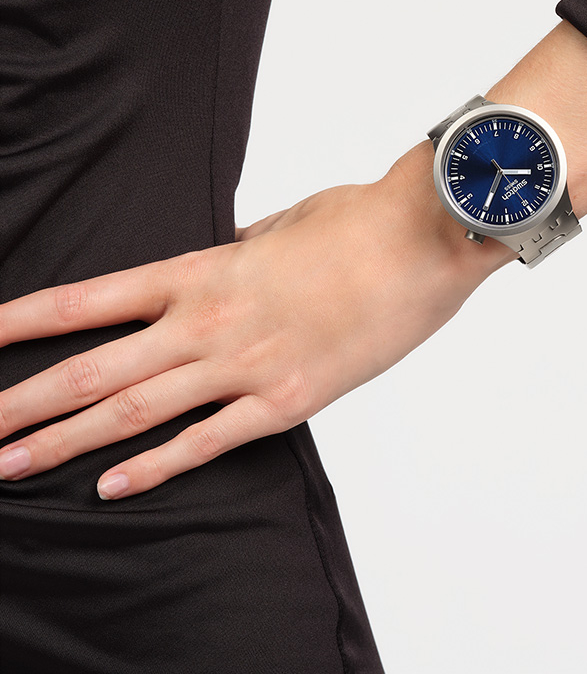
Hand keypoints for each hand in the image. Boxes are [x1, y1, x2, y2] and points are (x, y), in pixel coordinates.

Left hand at [0, 162, 482, 499]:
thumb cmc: (361, 220)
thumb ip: (241, 247)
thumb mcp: (285, 222)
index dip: (24, 321)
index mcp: (204, 268)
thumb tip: (226, 253)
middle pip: (94, 369)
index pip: (90, 299)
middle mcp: (209, 321)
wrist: (424, 239)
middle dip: (22, 402)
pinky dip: (156, 467)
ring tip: (9, 466)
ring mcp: (246, 364)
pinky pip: (209, 441)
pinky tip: (111, 487)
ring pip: (135, 411)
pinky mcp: (290, 399)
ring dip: (65, 442)